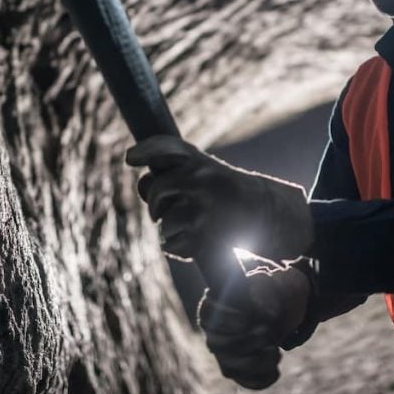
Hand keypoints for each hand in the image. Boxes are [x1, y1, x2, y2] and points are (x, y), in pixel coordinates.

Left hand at [125, 135, 311, 260]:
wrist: (263, 214)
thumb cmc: (225, 191)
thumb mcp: (204, 171)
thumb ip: (171, 172)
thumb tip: (143, 183)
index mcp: (200, 162)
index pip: (166, 148)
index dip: (145, 151)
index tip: (130, 158)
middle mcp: (200, 180)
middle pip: (156, 189)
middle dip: (154, 203)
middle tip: (160, 212)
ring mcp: (202, 208)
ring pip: (163, 222)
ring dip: (168, 228)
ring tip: (191, 227)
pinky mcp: (203, 236)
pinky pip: (169, 244)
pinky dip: (177, 246)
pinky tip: (196, 240)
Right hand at [198, 265, 310, 388]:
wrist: (267, 315)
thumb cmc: (258, 298)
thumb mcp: (262, 287)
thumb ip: (263, 294)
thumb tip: (269, 315)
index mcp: (212, 309)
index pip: (207, 313)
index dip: (226, 318)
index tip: (246, 318)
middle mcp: (212, 335)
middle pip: (217, 345)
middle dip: (246, 341)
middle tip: (268, 331)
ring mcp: (222, 356)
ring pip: (229, 368)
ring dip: (256, 363)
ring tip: (275, 351)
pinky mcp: (237, 373)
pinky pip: (245, 381)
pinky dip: (263, 377)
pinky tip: (275, 369)